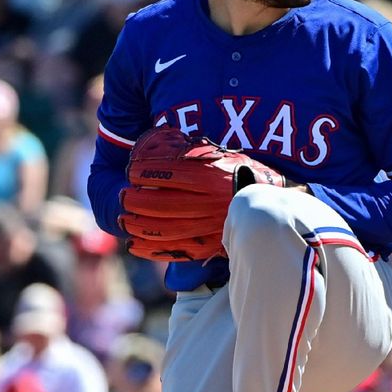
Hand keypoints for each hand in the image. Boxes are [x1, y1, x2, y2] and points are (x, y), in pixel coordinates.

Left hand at [119, 127, 284, 260]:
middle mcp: (211, 203)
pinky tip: (134, 244)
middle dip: (136, 199)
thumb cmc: (239, 175)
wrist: (269, 206)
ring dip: (139, 224)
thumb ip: (192, 151)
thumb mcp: (220, 155)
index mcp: (213, 177)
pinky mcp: (209, 246)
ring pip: (166, 229)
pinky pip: (176, 250)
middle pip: (163, 203)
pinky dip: (151, 249)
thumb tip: (157, 141)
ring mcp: (210, 227)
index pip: (171, 173)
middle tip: (123, 194)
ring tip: (124, 218)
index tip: (132, 169)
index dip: (146, 171)